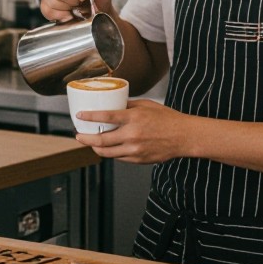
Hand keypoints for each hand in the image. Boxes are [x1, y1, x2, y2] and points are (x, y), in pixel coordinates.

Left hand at [72, 98, 196, 163]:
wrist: (184, 137)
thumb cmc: (167, 119)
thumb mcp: (147, 105)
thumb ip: (129, 106)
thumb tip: (114, 104)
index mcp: (134, 118)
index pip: (106, 117)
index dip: (90, 116)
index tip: (79, 116)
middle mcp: (132, 135)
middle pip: (101, 140)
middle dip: (86, 139)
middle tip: (78, 136)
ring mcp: (135, 149)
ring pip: (107, 153)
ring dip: (95, 148)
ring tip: (90, 144)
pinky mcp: (138, 159)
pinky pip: (119, 158)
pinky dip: (111, 153)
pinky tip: (108, 148)